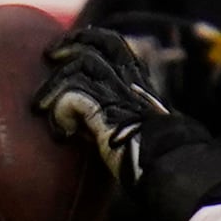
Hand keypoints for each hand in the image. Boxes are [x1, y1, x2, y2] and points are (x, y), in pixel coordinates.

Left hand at [34, 26, 220, 220]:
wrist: (177, 178)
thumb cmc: (164, 168)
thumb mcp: (140, 135)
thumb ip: (118, 123)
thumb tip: (91, 132)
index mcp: (140, 84)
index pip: (113, 46)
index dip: (89, 42)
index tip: (68, 52)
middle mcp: (132, 85)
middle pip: (96, 47)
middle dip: (69, 48)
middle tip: (50, 58)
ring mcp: (122, 98)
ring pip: (80, 69)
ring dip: (54, 87)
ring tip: (42, 108)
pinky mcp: (109, 117)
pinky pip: (74, 99)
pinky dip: (61, 112)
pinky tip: (61, 132)